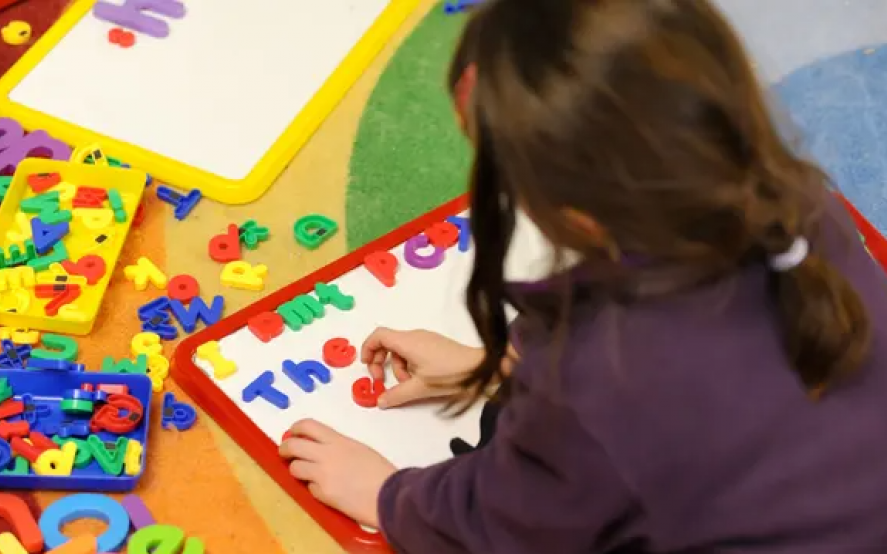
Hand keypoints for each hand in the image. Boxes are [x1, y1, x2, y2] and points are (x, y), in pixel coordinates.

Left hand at [280, 419, 395, 527]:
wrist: (389, 495)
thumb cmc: (381, 472)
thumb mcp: (359, 450)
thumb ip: (339, 448)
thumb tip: (324, 451)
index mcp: (338, 441)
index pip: (308, 426)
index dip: (295, 429)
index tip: (292, 434)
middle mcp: (326, 454)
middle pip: (293, 445)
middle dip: (285, 449)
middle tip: (285, 453)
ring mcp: (322, 475)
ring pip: (295, 468)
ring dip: (297, 470)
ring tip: (305, 475)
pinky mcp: (322, 494)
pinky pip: (309, 488)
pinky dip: (314, 489)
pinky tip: (327, 491)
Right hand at [361, 327, 483, 407]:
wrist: (481, 368)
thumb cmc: (451, 374)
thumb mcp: (420, 388)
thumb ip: (397, 394)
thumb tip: (380, 401)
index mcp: (408, 341)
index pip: (378, 335)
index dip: (367, 348)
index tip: (367, 366)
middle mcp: (415, 336)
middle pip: (387, 343)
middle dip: (381, 362)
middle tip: (382, 380)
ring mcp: (426, 339)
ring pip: (401, 350)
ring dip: (398, 368)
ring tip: (408, 384)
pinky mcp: (434, 346)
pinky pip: (413, 352)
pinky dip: (409, 365)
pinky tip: (419, 380)